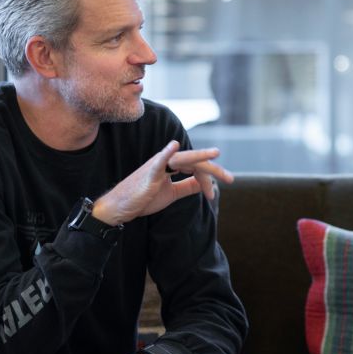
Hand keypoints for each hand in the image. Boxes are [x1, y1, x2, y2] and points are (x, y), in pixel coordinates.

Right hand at [94, 141, 233, 225]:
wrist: (122, 207)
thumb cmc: (143, 198)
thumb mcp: (171, 193)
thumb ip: (187, 187)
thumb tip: (205, 184)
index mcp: (172, 166)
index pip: (196, 168)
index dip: (207, 180)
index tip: (212, 196)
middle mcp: (167, 162)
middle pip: (194, 161)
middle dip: (213, 170)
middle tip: (230, 179)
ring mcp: (158, 165)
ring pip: (183, 158)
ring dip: (200, 158)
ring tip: (215, 155)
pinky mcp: (149, 173)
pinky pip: (159, 161)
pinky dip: (167, 152)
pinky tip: (175, 146)